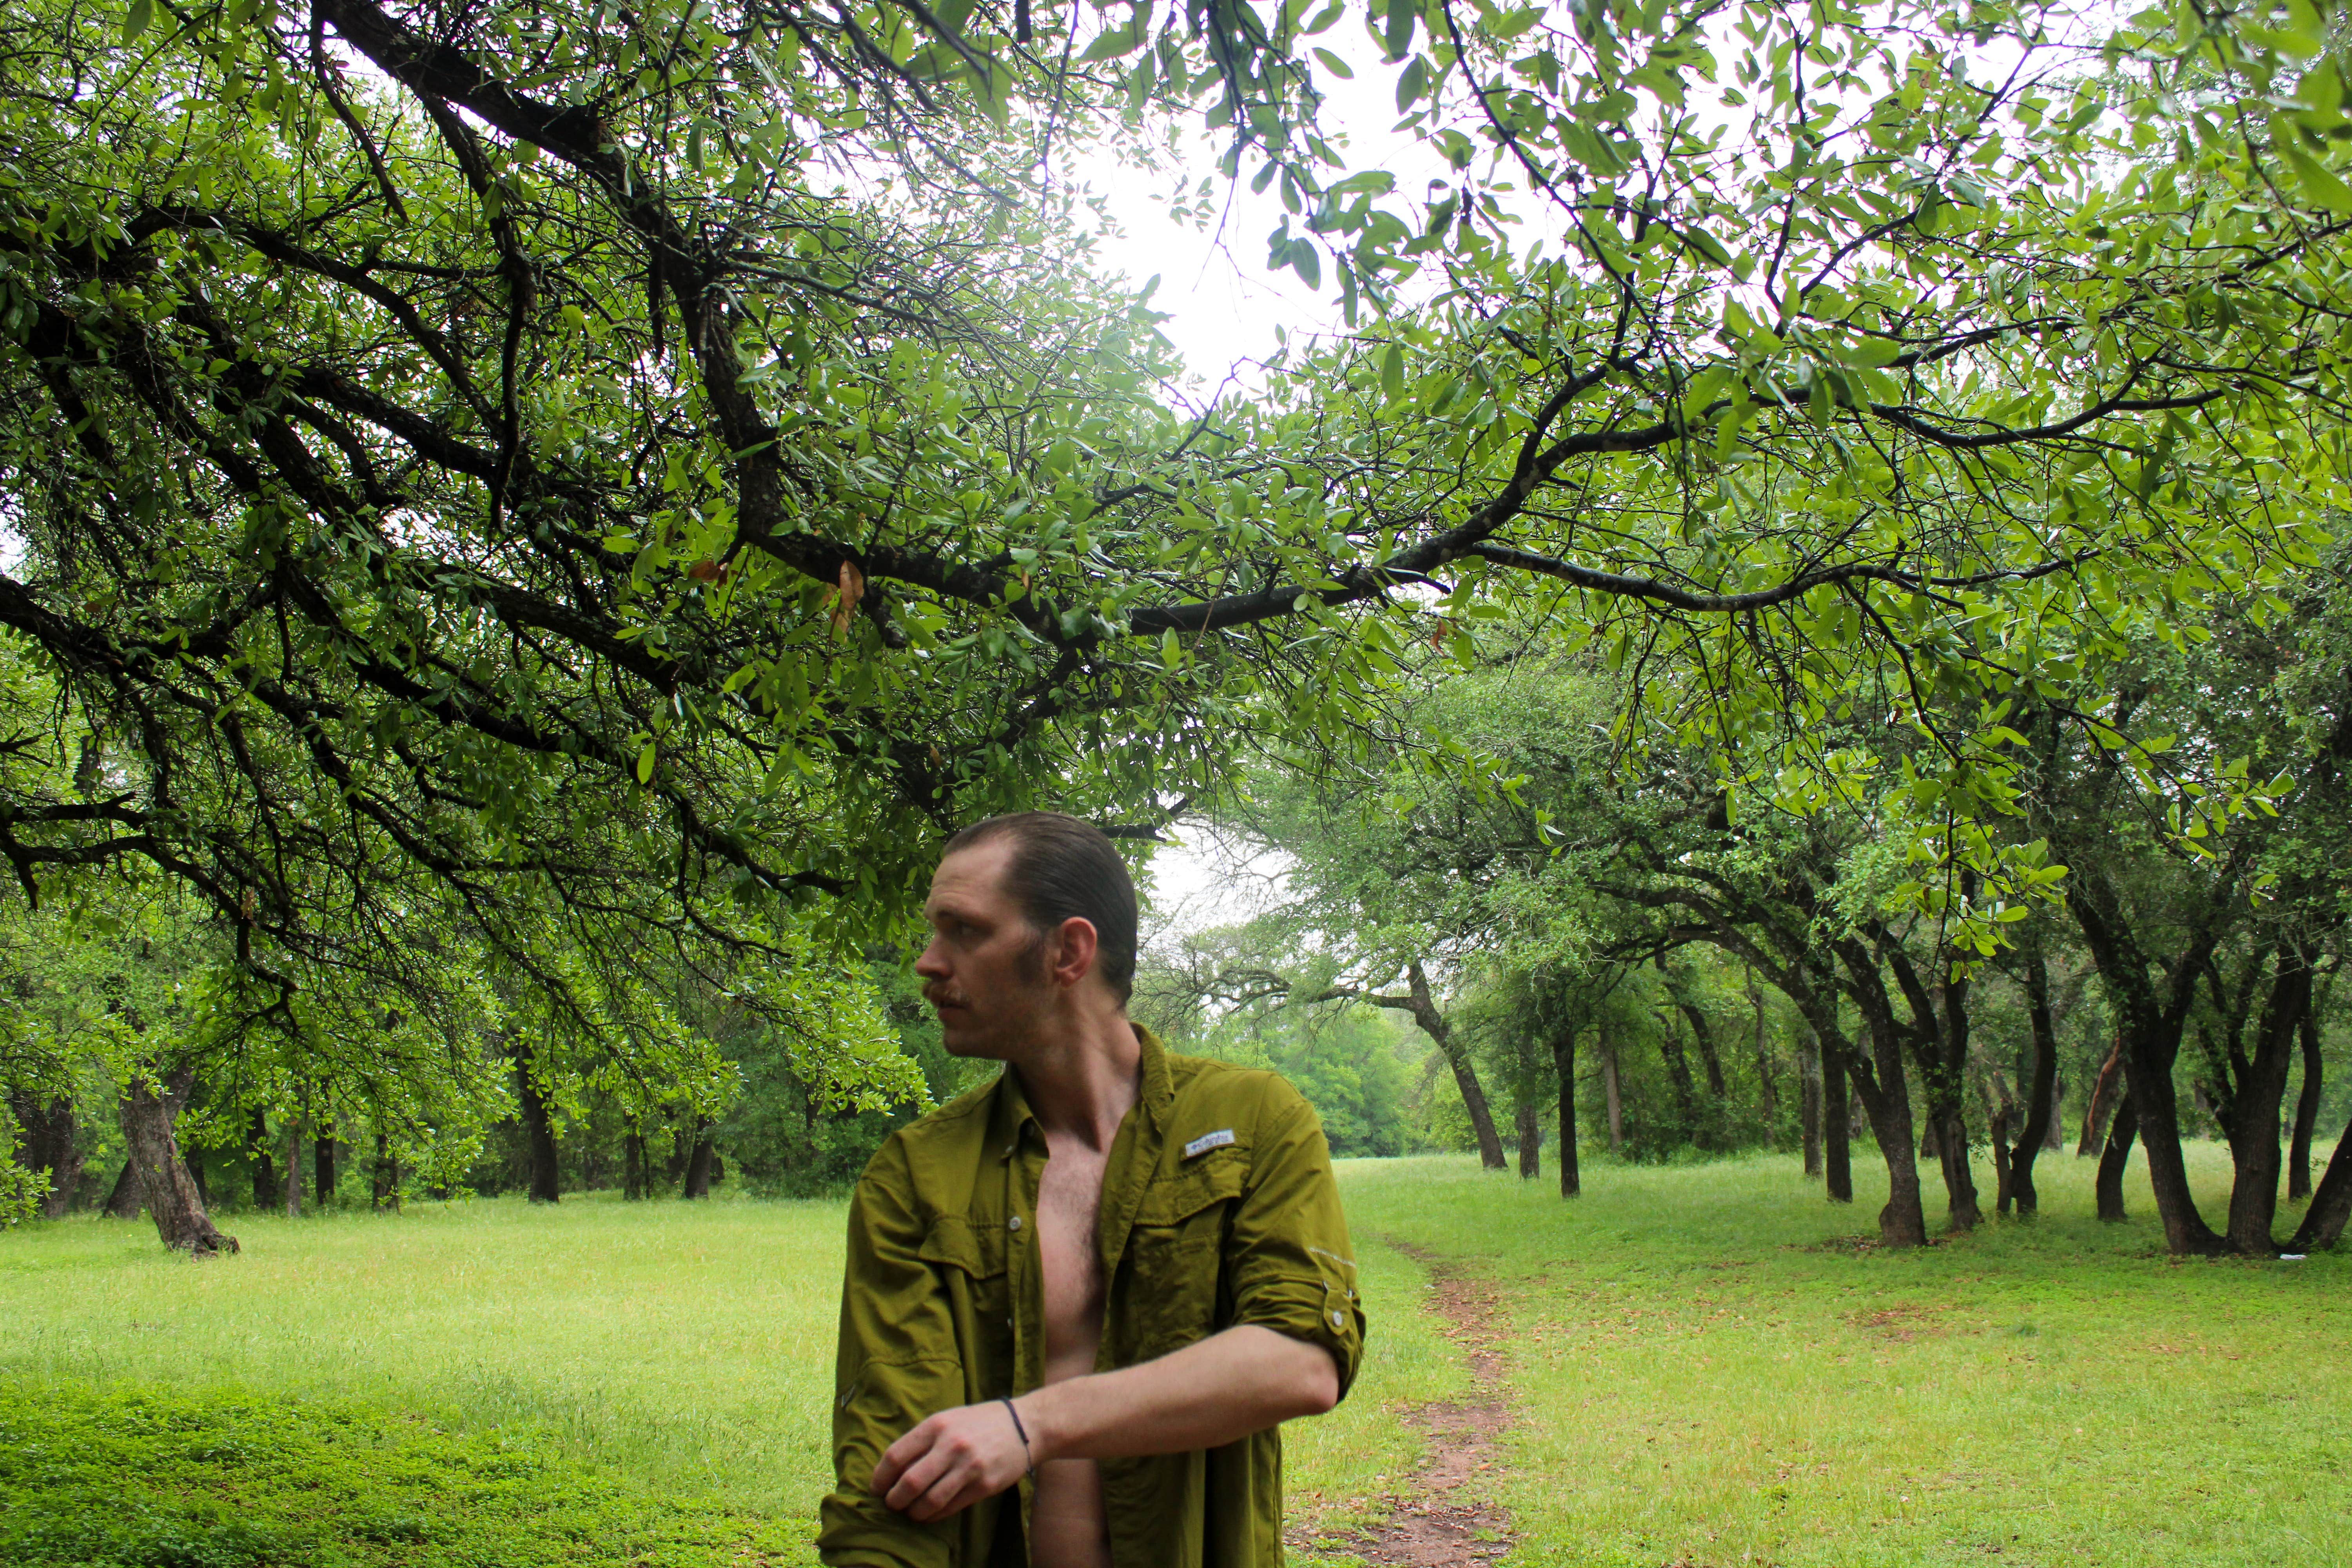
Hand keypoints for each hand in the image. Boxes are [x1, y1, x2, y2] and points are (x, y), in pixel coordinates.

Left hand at [870, 1399, 1030, 1521]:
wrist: (1025, 1425)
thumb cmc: (979, 1422)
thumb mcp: (948, 1419)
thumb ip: (922, 1440)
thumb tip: (892, 1470)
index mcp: (937, 1425)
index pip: (895, 1456)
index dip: (880, 1477)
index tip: (876, 1488)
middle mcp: (951, 1445)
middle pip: (909, 1482)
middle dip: (894, 1500)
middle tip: (891, 1503)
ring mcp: (969, 1466)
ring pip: (929, 1501)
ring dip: (913, 1512)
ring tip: (909, 1512)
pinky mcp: (984, 1485)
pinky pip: (949, 1508)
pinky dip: (934, 1515)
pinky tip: (929, 1513)